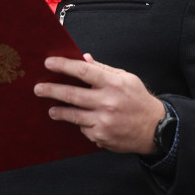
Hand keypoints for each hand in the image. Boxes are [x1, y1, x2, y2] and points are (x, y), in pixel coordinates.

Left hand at [34, 53, 164, 154]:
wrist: (155, 129)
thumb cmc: (138, 100)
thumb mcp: (125, 78)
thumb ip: (103, 69)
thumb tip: (83, 58)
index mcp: (113, 83)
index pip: (83, 70)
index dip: (63, 65)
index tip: (49, 63)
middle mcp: (107, 102)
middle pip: (72, 94)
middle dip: (51, 90)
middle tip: (38, 88)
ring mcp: (103, 121)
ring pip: (73, 115)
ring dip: (59, 111)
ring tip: (51, 109)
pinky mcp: (101, 136)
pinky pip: (84, 129)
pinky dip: (81, 124)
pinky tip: (82, 122)